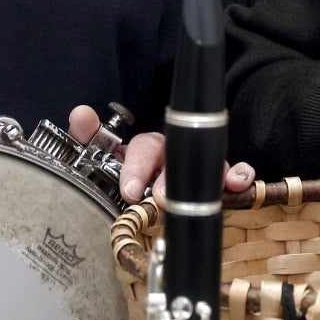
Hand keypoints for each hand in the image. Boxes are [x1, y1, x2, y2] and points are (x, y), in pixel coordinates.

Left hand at [67, 104, 254, 205]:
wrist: (145, 205)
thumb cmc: (127, 179)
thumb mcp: (103, 160)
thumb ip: (90, 139)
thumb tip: (81, 113)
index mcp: (148, 149)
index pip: (145, 147)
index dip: (138, 166)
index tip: (130, 190)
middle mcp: (176, 154)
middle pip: (178, 154)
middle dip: (170, 177)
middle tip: (159, 197)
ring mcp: (199, 167)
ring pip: (208, 162)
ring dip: (203, 175)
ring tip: (196, 199)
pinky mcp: (218, 183)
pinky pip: (234, 172)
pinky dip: (239, 173)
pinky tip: (237, 182)